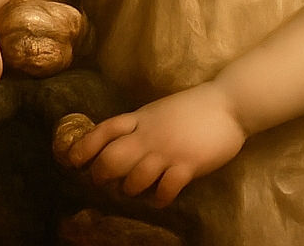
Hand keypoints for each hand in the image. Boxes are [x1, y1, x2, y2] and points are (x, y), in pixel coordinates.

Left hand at [68, 82, 246, 205]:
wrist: (230, 103)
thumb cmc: (196, 106)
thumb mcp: (161, 110)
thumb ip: (143, 124)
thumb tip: (122, 140)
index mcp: (143, 117)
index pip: (106, 129)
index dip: (86, 146)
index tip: (73, 161)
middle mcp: (150, 134)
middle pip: (112, 159)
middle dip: (102, 175)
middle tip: (104, 182)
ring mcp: (168, 150)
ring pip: (134, 179)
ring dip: (130, 190)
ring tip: (137, 190)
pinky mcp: (187, 165)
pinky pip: (164, 191)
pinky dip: (158, 199)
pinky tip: (162, 196)